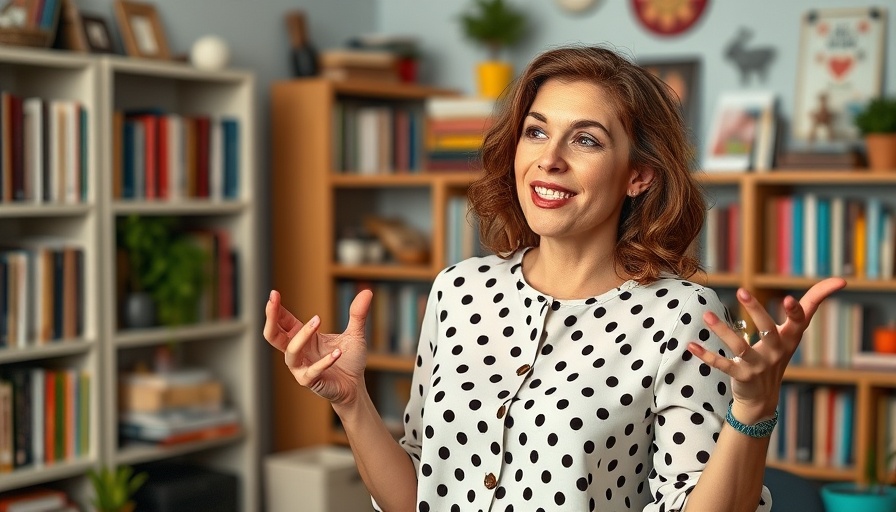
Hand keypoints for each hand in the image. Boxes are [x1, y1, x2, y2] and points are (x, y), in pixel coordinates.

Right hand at [263, 289, 372, 404]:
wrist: (356, 387)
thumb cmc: (349, 361)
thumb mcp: (355, 334)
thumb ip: (357, 314)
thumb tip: (367, 292)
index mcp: (303, 338)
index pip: (283, 321)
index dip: (276, 308)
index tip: (274, 292)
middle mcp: (298, 352)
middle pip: (273, 336)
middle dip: (271, 318)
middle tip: (273, 300)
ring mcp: (301, 368)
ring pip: (291, 351)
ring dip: (302, 335)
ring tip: (318, 319)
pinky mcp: (310, 382)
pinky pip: (312, 371)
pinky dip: (324, 362)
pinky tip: (337, 353)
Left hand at [687, 277, 846, 421]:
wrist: (764, 398)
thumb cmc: (778, 354)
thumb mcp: (794, 332)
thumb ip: (811, 305)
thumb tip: (841, 280)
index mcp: (789, 338)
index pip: (798, 322)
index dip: (796, 311)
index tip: (789, 298)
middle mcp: (776, 351)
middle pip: (767, 330)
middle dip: (756, 311)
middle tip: (742, 291)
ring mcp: (758, 365)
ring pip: (740, 346)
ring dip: (722, 331)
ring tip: (706, 315)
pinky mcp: (741, 377)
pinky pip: (723, 365)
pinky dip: (707, 356)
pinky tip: (691, 346)